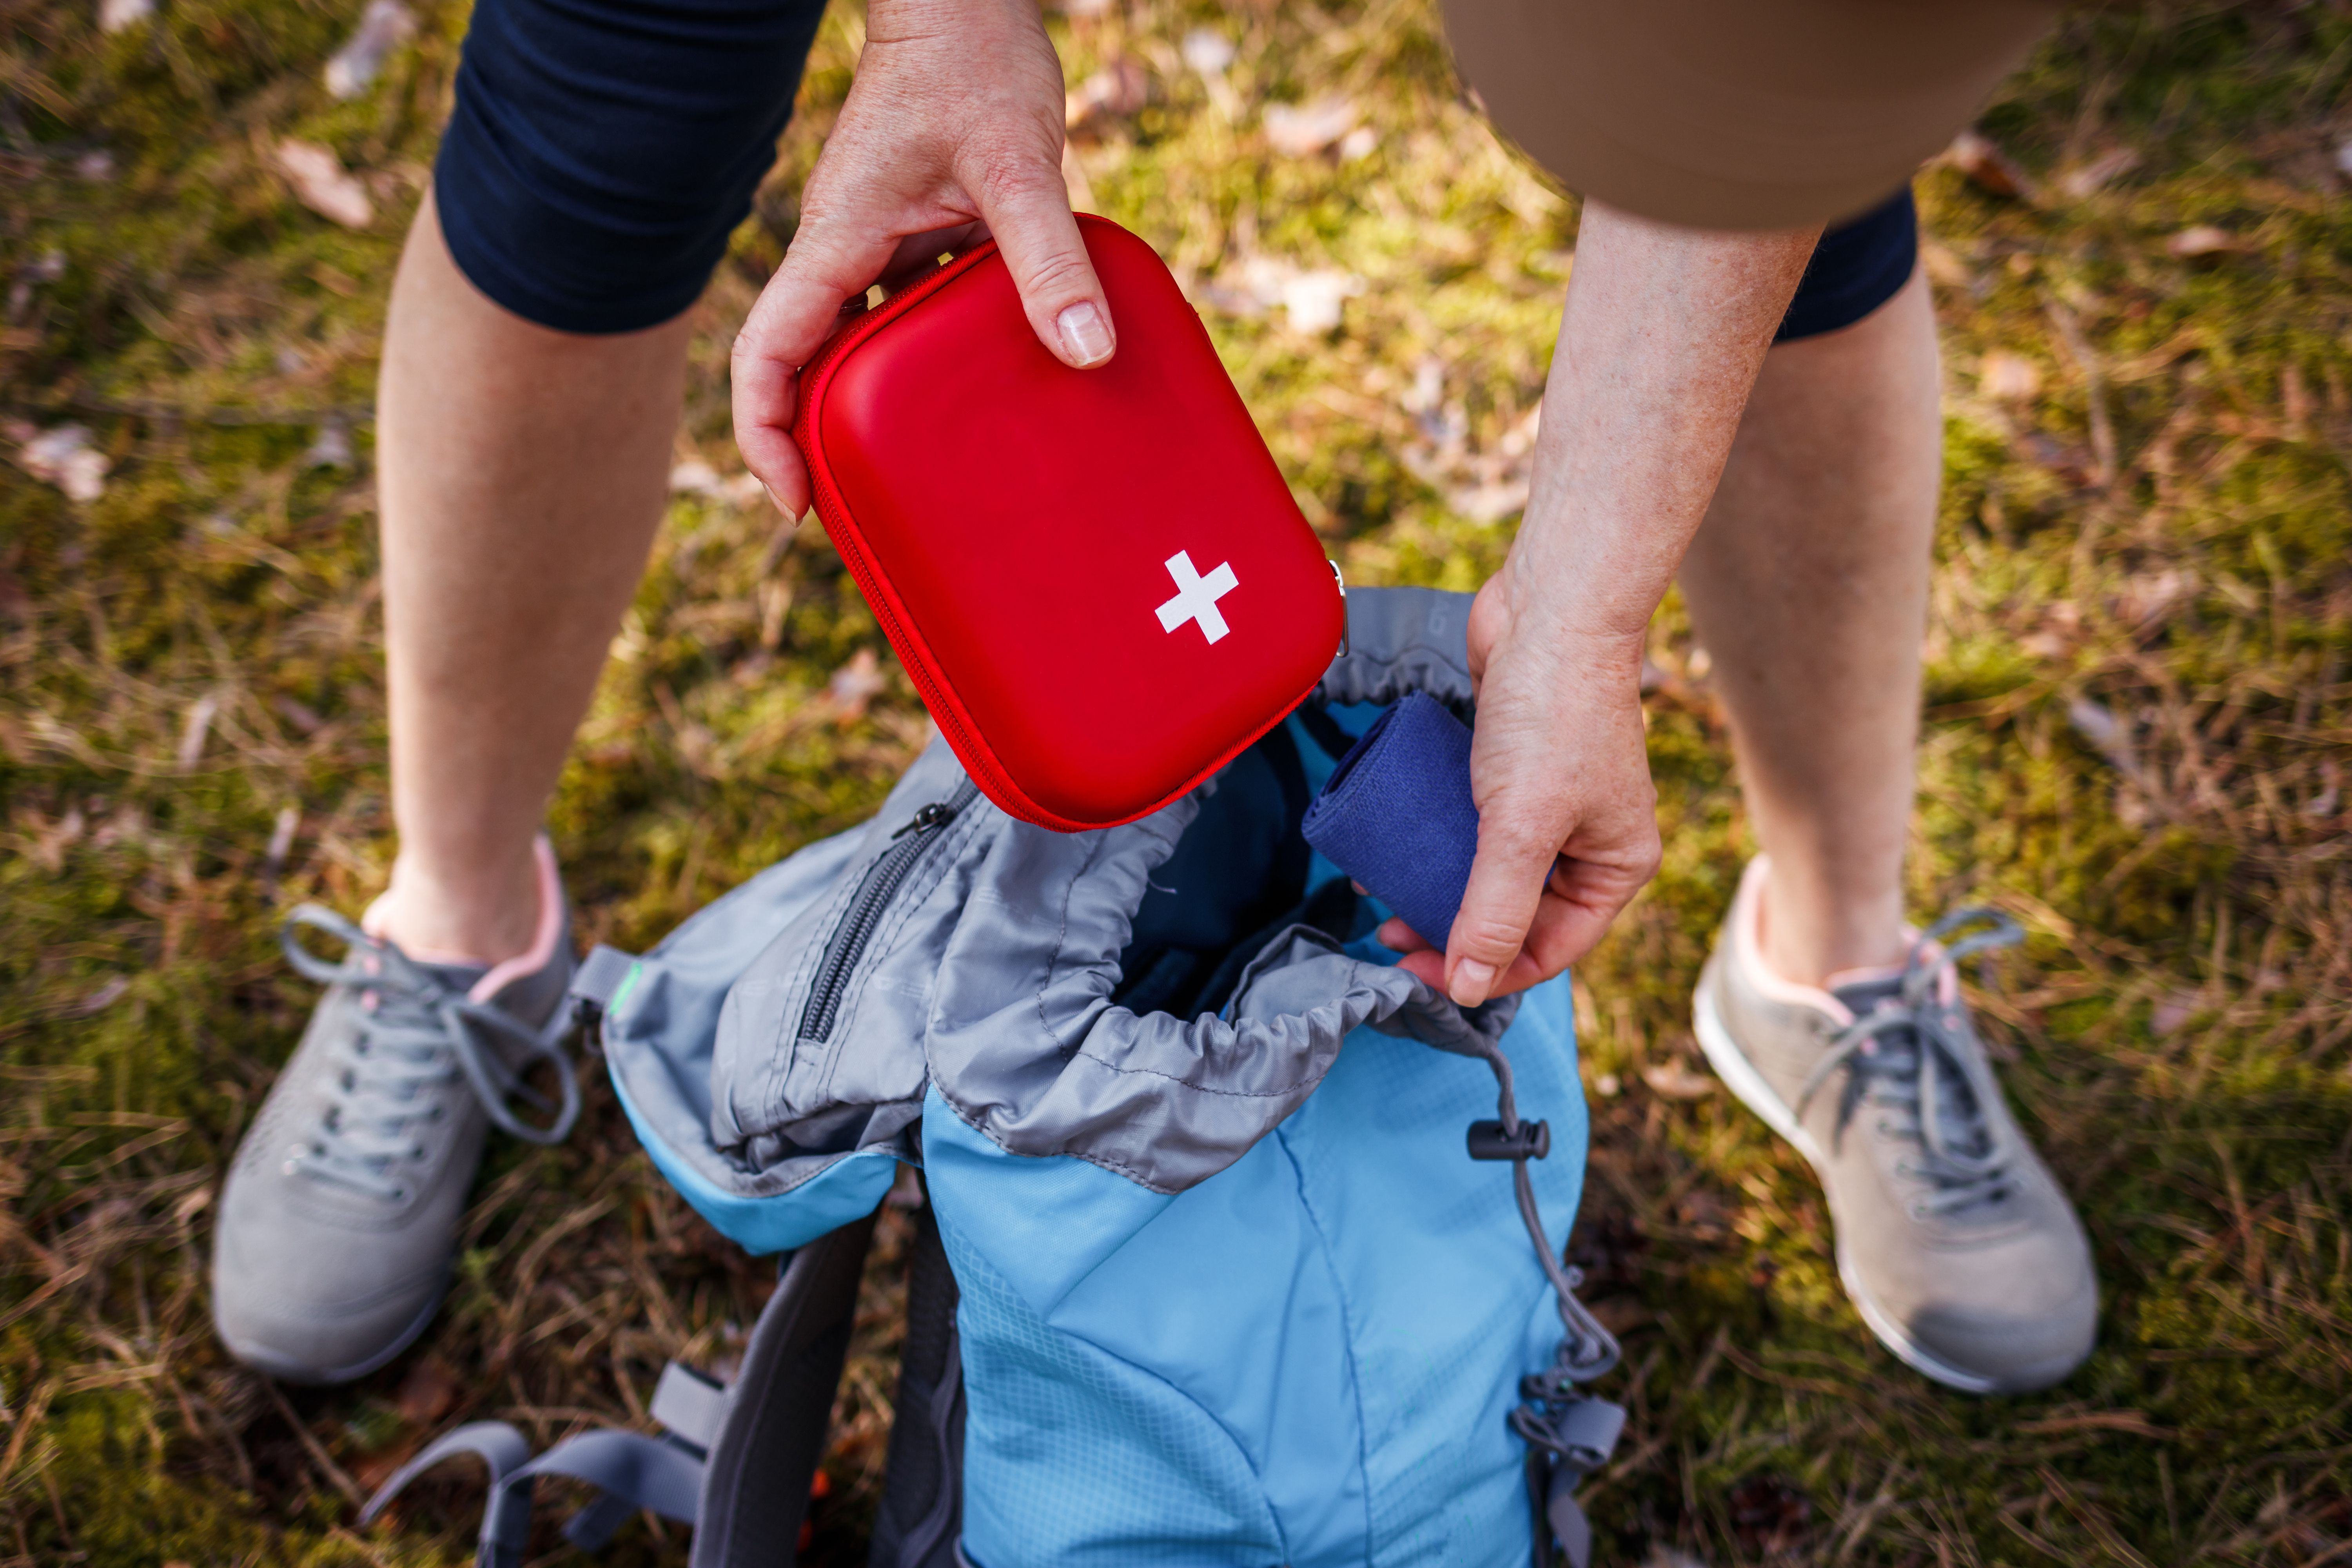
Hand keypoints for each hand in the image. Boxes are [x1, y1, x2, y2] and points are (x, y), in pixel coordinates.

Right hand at [732, 0, 1112, 515]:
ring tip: (929, 470)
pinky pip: (907, 308)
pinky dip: (929, 355)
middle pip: (804, 365)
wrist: (967, 0)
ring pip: (857, 341)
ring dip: (880, 404)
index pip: (767, 355)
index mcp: (835, 240)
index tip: (799, 501)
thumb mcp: (1018, 163)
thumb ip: (1047, 257)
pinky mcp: (915, 229)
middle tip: (872, 510)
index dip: (766, 436)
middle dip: (822, 442)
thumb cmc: (975, 59)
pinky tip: (985, 386)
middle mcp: (843, 248)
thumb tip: (1086, 353)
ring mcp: (877, 240)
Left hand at [1383, 567, 1661, 1005]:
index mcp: (1614, 867)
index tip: (1416, 973)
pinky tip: (1392, 848)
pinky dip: (1434, 843)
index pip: (1547, 949)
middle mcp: (1587, 843)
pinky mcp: (1511, 773)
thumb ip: (1495, 908)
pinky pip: (1471, 828)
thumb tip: (1471, 987)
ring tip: (1382, 895)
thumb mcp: (1522, 825)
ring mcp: (1550, 808)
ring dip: (1436, 890)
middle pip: (1516, 918)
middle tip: (1389, 935)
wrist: (1550, 607)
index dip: (1482, 971)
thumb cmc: (1553, 711)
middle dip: (1453, 933)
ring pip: (1488, 874)